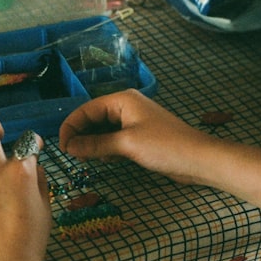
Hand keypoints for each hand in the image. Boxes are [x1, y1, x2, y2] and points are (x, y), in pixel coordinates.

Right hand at [58, 89, 209, 184]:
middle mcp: (126, 107)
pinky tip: (106, 161)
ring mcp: (134, 122)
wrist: (199, 159)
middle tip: (72, 156)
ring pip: (102, 131)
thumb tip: (70, 147)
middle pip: (93, 119)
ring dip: (93, 144)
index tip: (62, 147)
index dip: (71, 127)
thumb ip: (96, 144)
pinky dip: (106, 149)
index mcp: (122, 100)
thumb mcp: (126, 145)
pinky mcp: (140, 137)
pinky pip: (114, 140)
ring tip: (87, 160)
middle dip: (81, 136)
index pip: (86, 109)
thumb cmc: (165, 146)